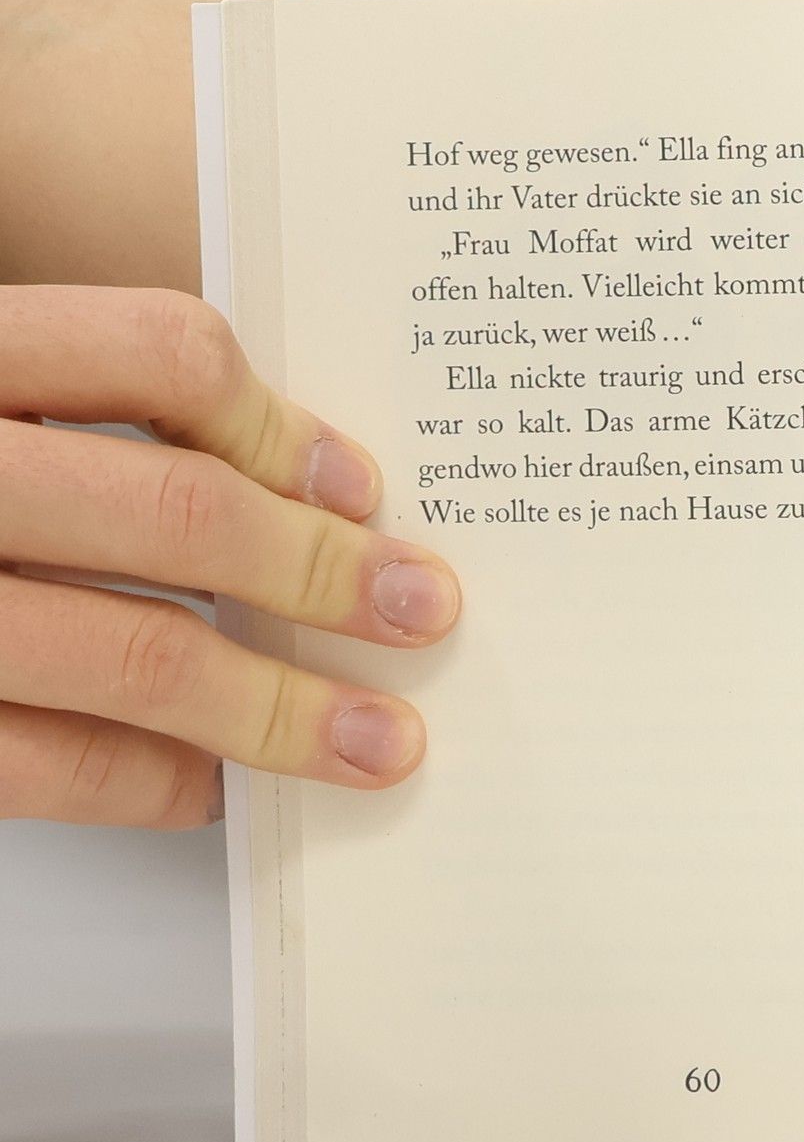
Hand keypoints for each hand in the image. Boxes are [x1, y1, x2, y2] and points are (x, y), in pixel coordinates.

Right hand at [0, 286, 460, 828]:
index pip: (158, 352)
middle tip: (420, 609)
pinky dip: (150, 782)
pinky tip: (212, 789)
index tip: (364, 489)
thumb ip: (73, 414)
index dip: (283, 426)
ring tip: (376, 740)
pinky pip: (45, 763)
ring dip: (278, 706)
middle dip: (321, 573)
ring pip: (131, 651)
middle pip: (170, 510)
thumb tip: (287, 492)